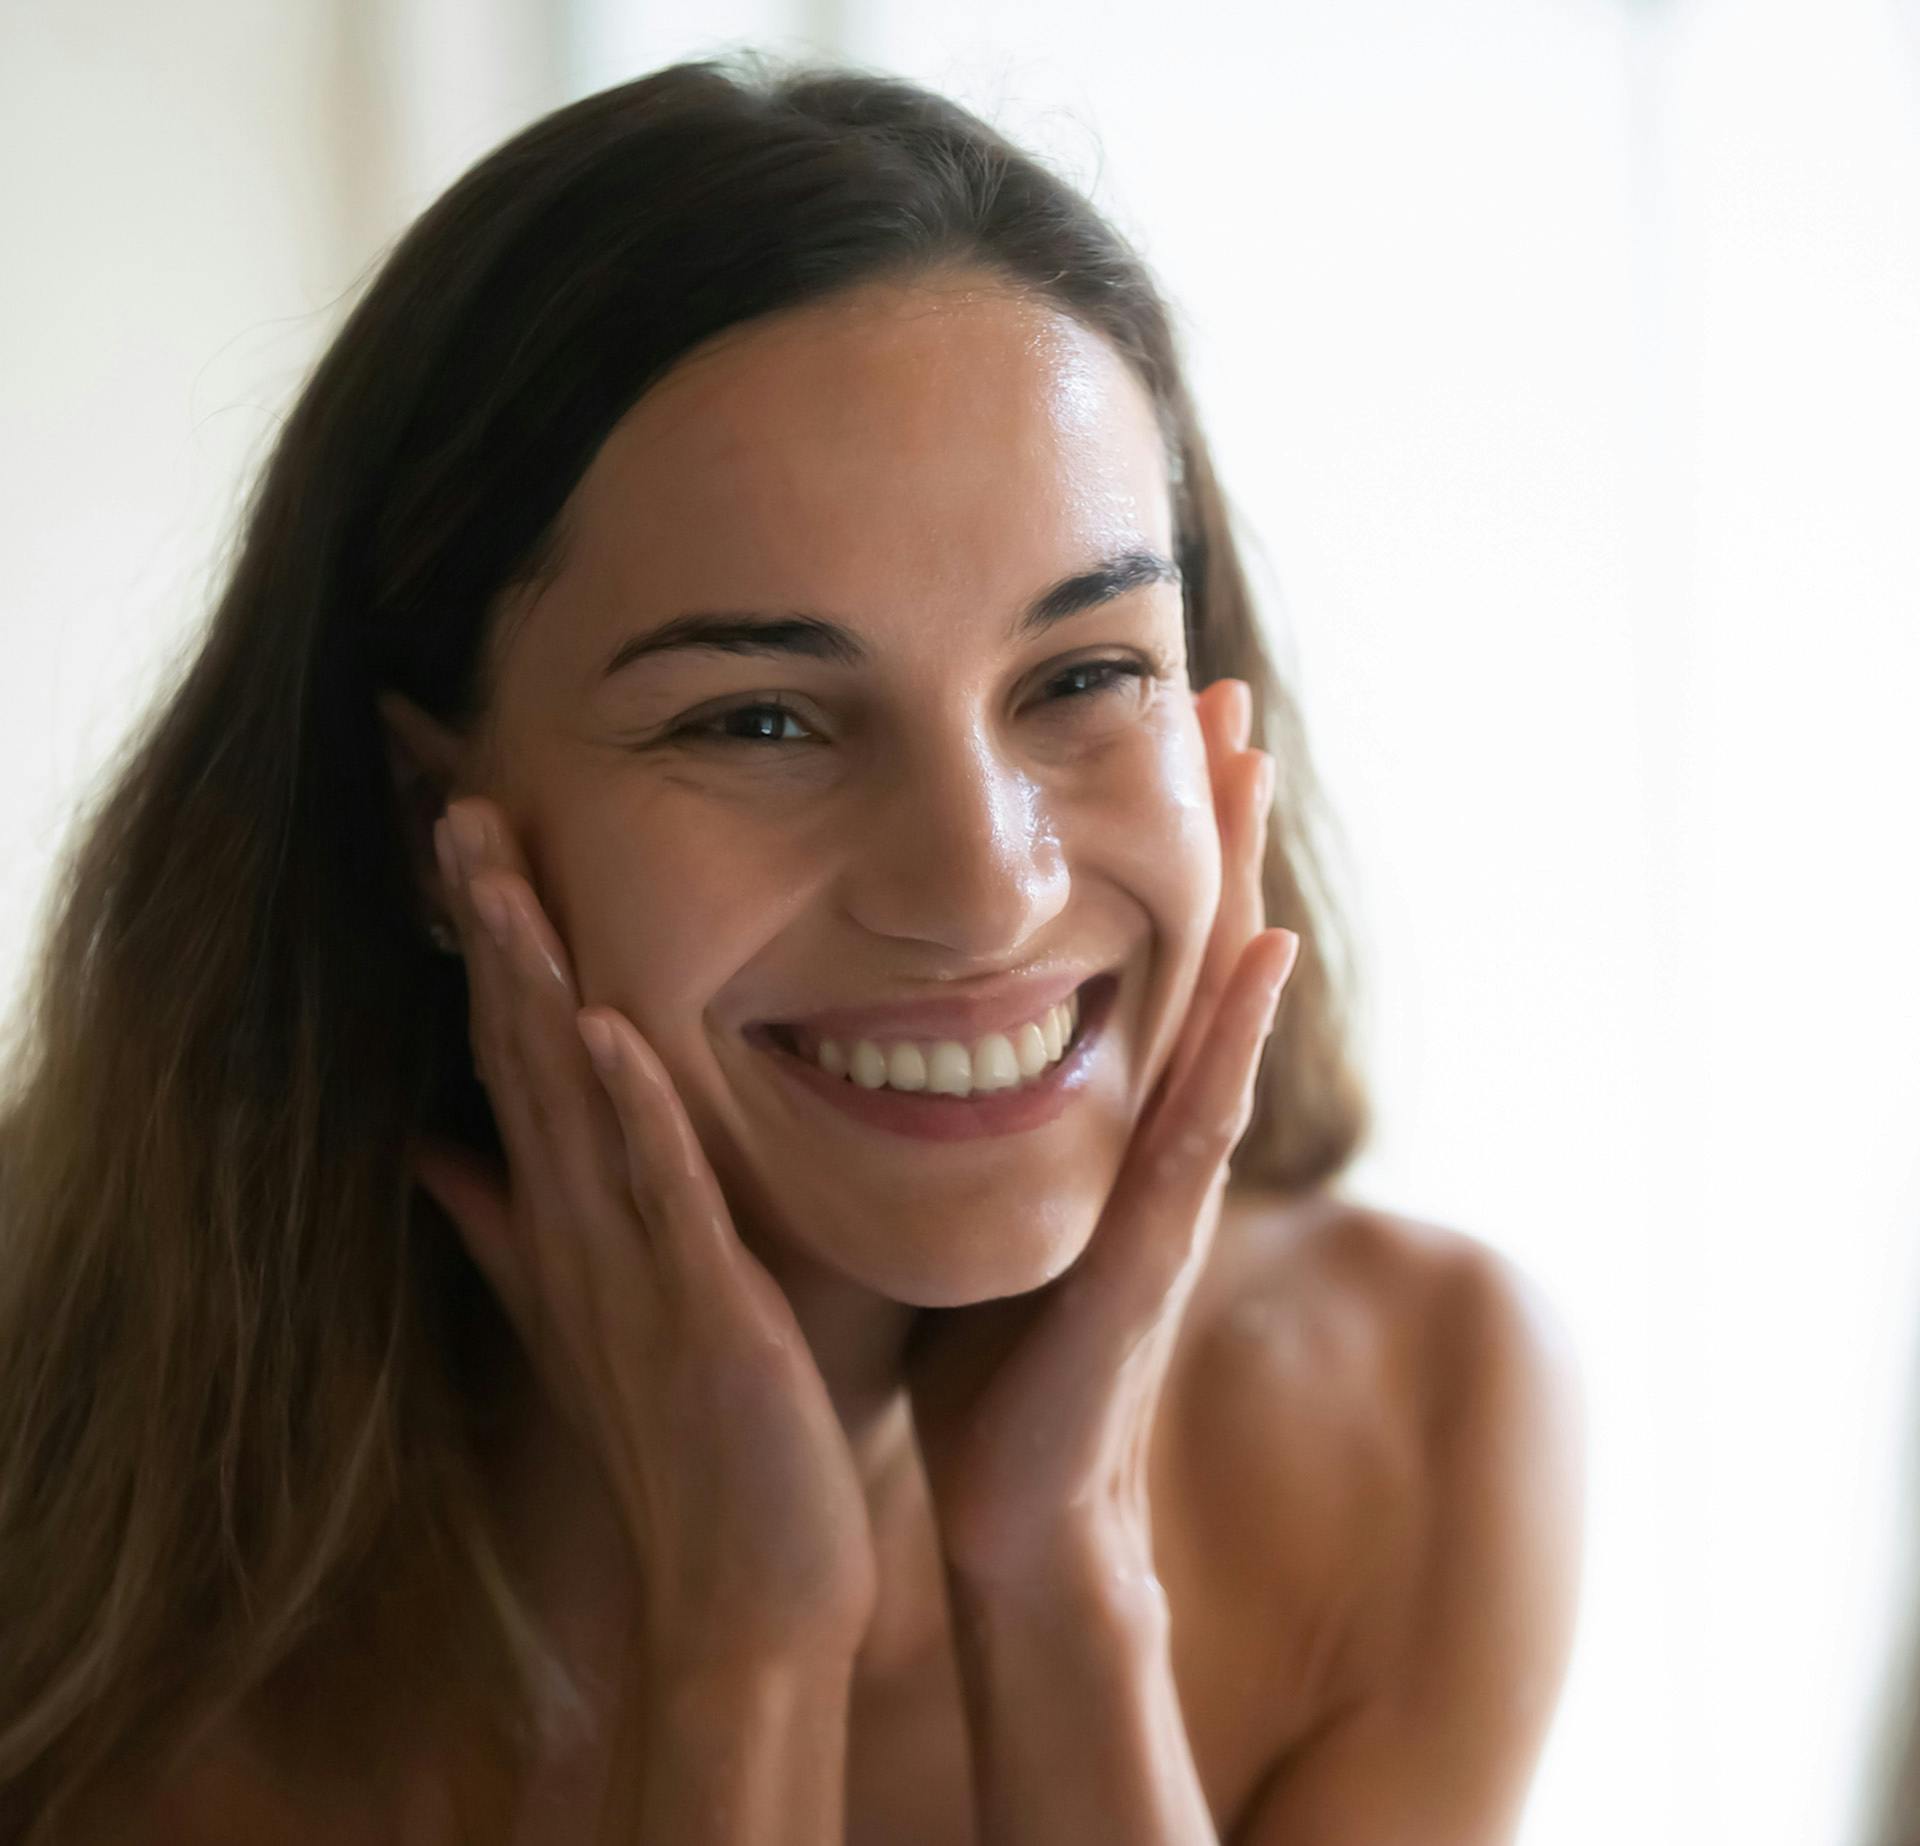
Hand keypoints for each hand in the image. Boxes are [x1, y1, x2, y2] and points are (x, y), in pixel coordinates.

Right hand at [408, 800, 877, 1671]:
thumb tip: (431, 1149)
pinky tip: (612, 1025)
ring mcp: (630, 1267)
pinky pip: (659, 1195)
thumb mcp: (590, 1314)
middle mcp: (581, 1229)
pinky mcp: (697, 1311)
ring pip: (570, 1100)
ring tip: (497, 870)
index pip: (518, 1060)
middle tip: (461, 809)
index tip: (472, 844)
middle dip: (492, 932)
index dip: (492, 951)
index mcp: (571, 1221)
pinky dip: (633, 1111)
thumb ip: (512, 1227)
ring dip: (536, 983)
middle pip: (524, 1054)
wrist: (743, 1585)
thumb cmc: (688, 1439)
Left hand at [902, 677, 1297, 1594]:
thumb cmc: (982, 1368)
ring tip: (1254, 767)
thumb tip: (874, 1033)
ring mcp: (1159, 1189)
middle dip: (1206, 824)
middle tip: (1223, 689)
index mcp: (1090, 1120)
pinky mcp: (1148, 1258)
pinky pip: (1200, 1135)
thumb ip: (944, 1125)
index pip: (1123, 955)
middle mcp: (1142, 1134)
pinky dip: (1239, 1043)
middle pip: (1185, 950)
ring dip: (1238, 885)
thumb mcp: (958, 1212)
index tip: (1137, 721)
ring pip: (1210, 1009)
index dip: (1141, 844)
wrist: (1007, 1515)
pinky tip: (1270, 954)